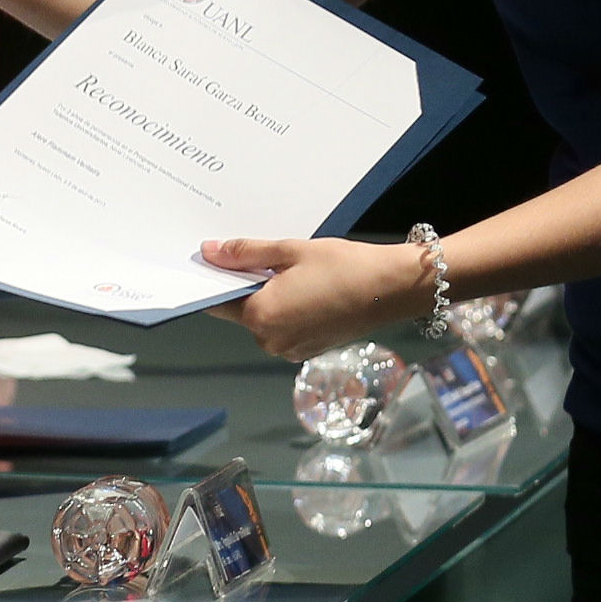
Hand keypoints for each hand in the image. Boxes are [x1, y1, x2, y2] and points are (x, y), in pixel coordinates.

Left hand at [196, 234, 433, 361]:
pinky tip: (307, 288)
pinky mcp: (308, 349)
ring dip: (270, 297)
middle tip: (269, 259)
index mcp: (261, 316)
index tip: (218, 260)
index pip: (218, 302)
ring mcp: (290, 349)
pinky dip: (288, 309)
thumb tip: (210, 252)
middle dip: (249, 285)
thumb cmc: (342, 267)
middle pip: (242, 310)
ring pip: (265, 318)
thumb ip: (245, 254)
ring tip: (294, 272)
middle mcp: (271, 340)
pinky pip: (284, 327)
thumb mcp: (289, 251)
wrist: (391, 288)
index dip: (216, 280)